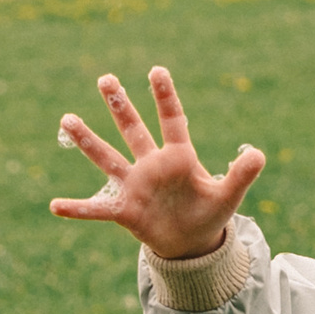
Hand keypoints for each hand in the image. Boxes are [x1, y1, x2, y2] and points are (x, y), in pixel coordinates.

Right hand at [50, 66, 264, 260]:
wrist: (190, 243)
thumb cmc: (208, 214)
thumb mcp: (228, 196)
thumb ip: (240, 175)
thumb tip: (259, 153)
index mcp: (178, 157)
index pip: (171, 121)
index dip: (165, 97)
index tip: (157, 70)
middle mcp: (151, 165)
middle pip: (132, 129)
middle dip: (120, 105)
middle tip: (106, 78)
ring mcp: (135, 186)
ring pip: (107, 158)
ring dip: (87, 140)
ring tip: (67, 119)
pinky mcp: (124, 211)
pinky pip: (96, 208)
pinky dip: (77, 208)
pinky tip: (55, 205)